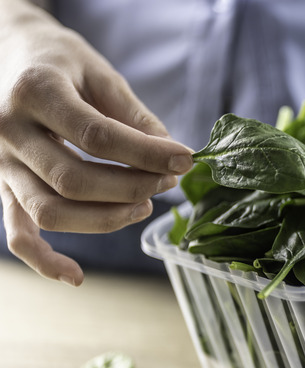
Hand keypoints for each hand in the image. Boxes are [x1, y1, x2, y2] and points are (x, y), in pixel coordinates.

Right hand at [0, 3, 192, 285]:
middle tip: (169, 182)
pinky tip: (77, 277)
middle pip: (74, 180)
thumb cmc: (60, 62)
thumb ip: (134, 115)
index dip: (147, 153)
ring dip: (105, 219)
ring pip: (49, 211)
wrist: (6, 53)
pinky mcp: (1, 186)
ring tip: (144, 205)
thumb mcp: (99, 73)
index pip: (97, 136)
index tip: (185, 159)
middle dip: (132, 187)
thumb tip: (171, 155)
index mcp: (35, 93)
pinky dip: (44, 260)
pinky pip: (16, 233)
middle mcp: (8, 131)